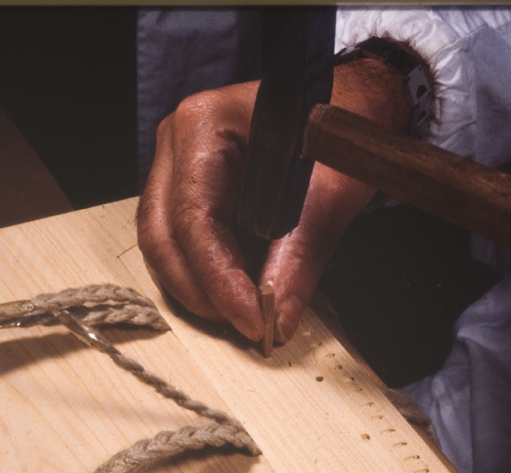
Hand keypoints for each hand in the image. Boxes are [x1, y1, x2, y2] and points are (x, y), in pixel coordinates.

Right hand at [137, 58, 410, 342]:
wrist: (349, 108)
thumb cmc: (339, 134)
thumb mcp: (331, 193)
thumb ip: (300, 257)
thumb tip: (276, 321)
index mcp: (202, 125)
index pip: (194, 218)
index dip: (218, 279)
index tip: (251, 321)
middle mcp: (175, 142)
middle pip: (162, 235)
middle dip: (199, 290)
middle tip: (244, 327)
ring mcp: (174, 164)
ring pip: (162, 243)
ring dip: (196, 286)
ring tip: (242, 314)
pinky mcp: (186, 187)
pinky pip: (177, 240)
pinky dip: (202, 273)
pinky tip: (235, 293)